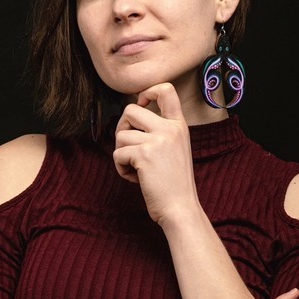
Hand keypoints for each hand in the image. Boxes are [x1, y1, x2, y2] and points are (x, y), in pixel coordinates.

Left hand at [113, 83, 197, 223]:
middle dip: (122, 127)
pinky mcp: (143, 154)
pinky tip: (135, 178)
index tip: (141, 103)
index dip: (147, 92)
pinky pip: (117, 154)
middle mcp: (169, 128)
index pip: (166, 90)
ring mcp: (157, 140)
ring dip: (121, 154)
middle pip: (130, 109)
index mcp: (179, 125)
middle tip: (128, 146)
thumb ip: (160, 132)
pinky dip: (121, 168)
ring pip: (120, 135)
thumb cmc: (174, 184)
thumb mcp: (176, 149)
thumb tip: (129, 119)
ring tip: (135, 169)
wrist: (180, 208)